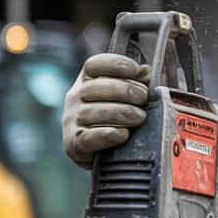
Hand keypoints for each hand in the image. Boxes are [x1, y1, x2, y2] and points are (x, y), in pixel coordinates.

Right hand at [62, 53, 149, 167]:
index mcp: (87, 81)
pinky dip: (110, 135)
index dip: (116, 64)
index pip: (94, 64)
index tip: (136, 70)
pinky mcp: (74, 143)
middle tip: (143, 99)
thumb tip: (145, 70)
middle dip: (126, 90)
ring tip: (139, 117)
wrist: (105, 154)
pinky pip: (91, 137)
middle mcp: (75, 97)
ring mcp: (72, 120)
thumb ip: (136, 83)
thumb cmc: (118, 119)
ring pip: (95, 111)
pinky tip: (124, 134)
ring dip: (123, 113)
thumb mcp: (126, 98)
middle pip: (97, 86)